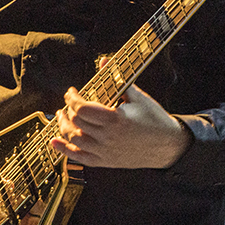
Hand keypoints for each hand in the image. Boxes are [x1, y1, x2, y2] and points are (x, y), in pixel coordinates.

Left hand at [51, 85, 191, 168]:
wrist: (168, 145)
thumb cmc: (155, 120)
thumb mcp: (138, 97)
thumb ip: (118, 79)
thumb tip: (104, 62)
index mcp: (115, 120)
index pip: (82, 108)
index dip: (72, 98)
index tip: (72, 92)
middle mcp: (108, 138)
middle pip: (76, 122)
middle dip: (68, 110)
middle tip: (68, 103)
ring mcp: (105, 152)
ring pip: (74, 140)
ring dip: (64, 127)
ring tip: (62, 117)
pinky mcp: (105, 162)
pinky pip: (79, 158)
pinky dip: (64, 150)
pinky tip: (56, 141)